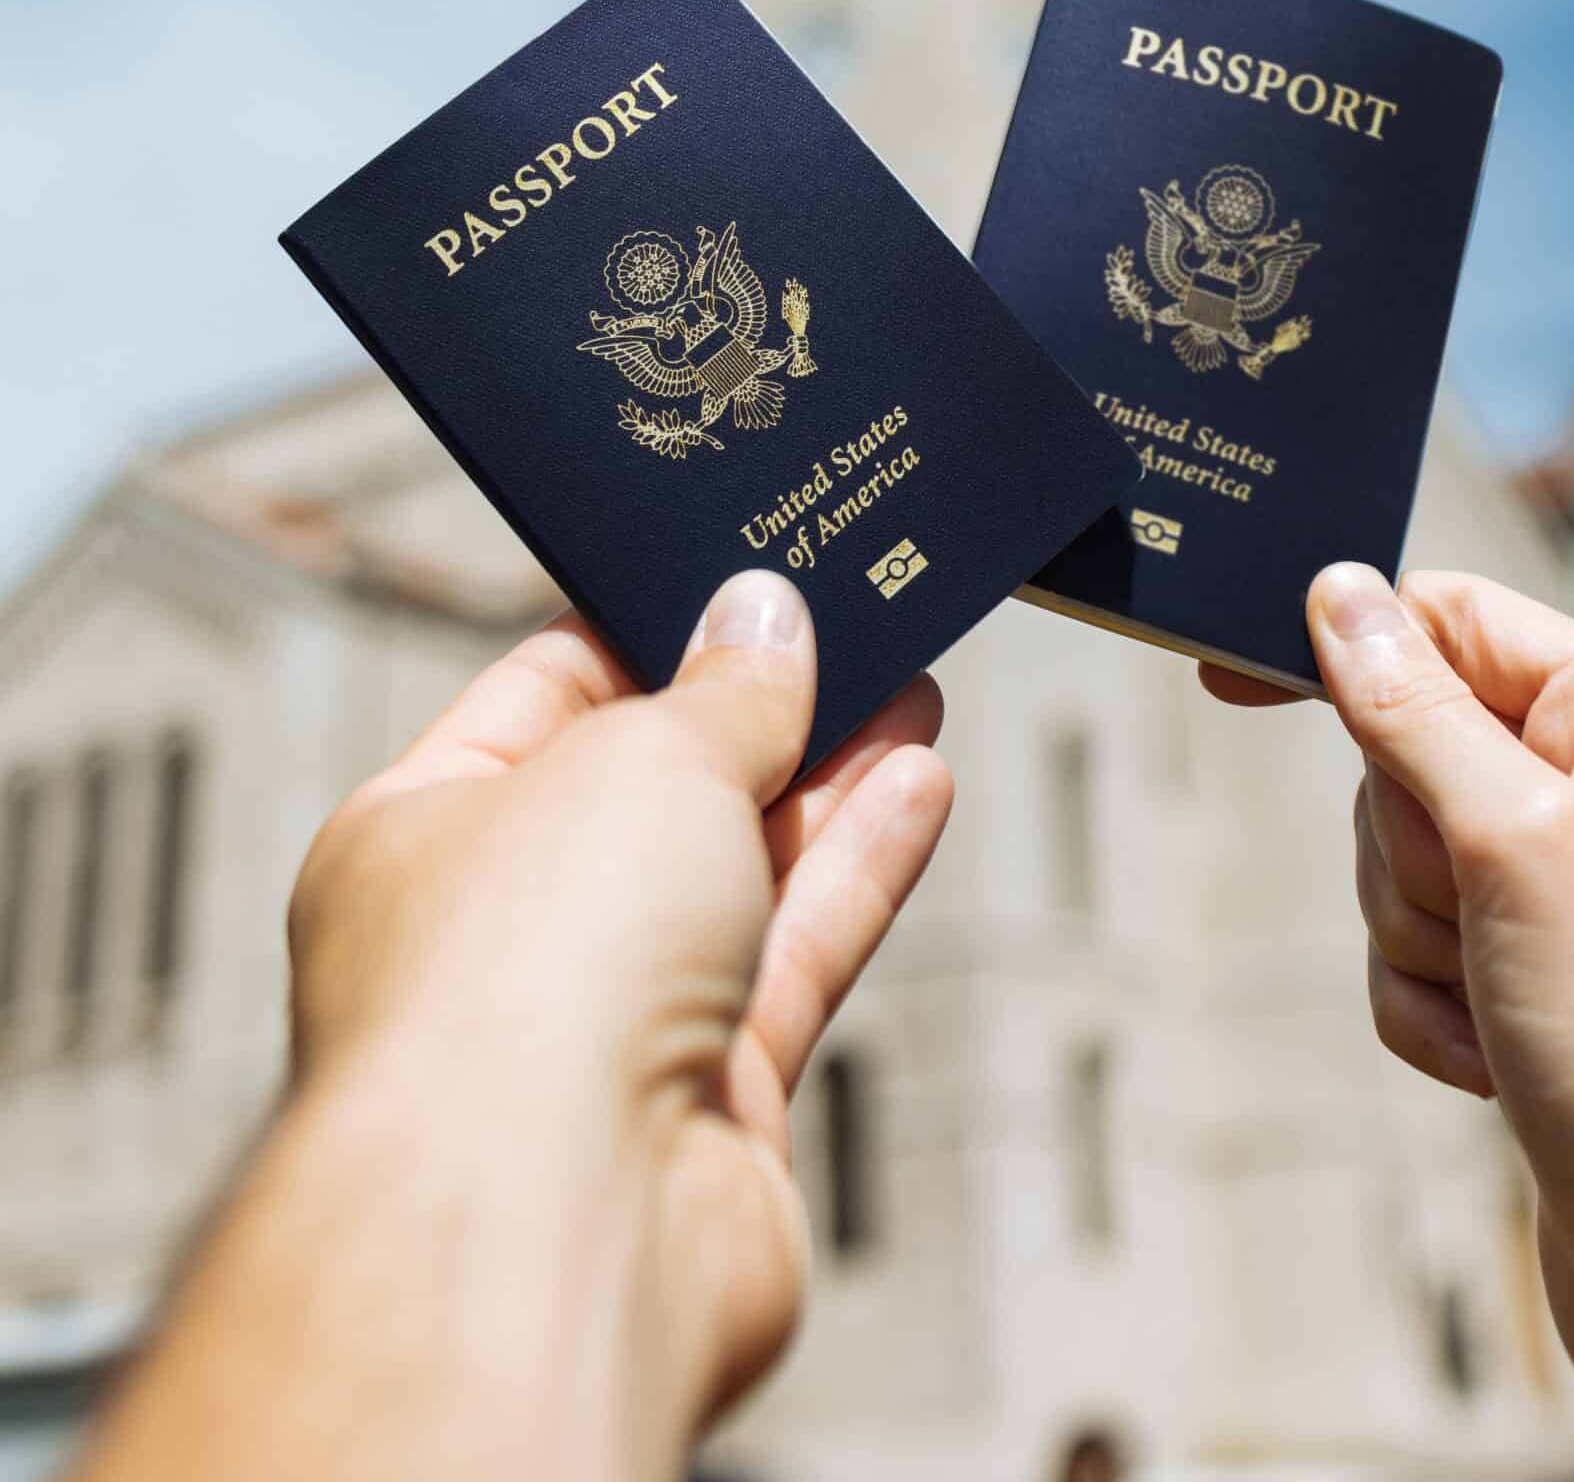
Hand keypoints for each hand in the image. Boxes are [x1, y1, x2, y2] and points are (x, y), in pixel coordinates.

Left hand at [79, 570, 950, 1481]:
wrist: (555, 1232)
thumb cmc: (524, 983)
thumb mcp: (642, 758)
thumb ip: (725, 690)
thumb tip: (765, 618)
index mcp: (416, 833)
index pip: (539, 697)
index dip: (645, 631)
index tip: (739, 579)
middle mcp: (500, 936)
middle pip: (649, 790)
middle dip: (756, 708)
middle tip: (850, 621)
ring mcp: (603, 1029)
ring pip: (734, 874)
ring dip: (826, 782)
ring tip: (910, 681)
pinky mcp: (705, 1109)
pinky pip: (790, 959)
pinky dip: (855, 872)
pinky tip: (918, 784)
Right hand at [1207, 565, 1573, 1479]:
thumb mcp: (1512, 838)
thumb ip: (1414, 706)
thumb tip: (1340, 591)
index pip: (1453, 619)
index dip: (1351, 641)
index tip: (1229, 676)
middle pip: (1406, 747)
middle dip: (1408, 848)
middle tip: (1480, 913)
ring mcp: (1559, 887)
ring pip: (1394, 859)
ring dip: (1416, 939)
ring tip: (1501, 1001)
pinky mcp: (1521, 975)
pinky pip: (1403, 951)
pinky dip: (1424, 1007)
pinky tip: (1494, 1059)